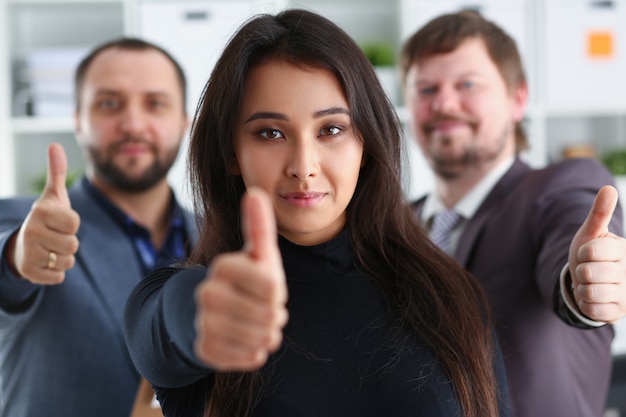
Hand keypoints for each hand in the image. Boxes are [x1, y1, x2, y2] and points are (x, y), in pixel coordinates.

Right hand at [9, 143, 79, 283]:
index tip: (61, 221)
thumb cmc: (46, 218)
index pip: (74, 223)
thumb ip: (56, 172)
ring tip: (52, 248)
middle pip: (73, 244)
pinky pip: (59, 277)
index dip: (72, 224)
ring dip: (65, 257)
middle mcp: (31, 232)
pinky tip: (46, 261)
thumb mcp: (53, 196)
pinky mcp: (30, 272)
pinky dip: (57, 272)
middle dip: (70, 242)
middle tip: (56, 237)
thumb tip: (54, 145)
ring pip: (67, 261)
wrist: (22, 245)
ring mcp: (29, 253)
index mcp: (40, 212)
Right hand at [194, 187, 288, 370]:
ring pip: (259, 339)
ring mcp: (202, 323)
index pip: (272, 287)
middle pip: (268, 315)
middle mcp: (206, 293)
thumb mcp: (258, 254)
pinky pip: (248, 359)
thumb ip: (260, 225)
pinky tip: (246, 340)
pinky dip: (255, 352)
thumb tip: (256, 192)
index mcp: (223, 266)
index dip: (278, 291)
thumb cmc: (246, 280)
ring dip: (267, 334)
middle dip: (274, 315)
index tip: (268, 288)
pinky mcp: (204, 350)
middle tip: (263, 309)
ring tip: (257, 325)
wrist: (214, 312)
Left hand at [569, 185, 625, 322]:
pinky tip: (593, 297)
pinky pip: (591, 309)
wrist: (590, 281)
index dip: (583, 252)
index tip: (590, 253)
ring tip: (591, 283)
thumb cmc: (591, 254)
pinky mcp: (618, 313)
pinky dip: (585, 303)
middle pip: (587, 272)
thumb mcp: (592, 233)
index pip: (590, 251)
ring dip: (582, 288)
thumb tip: (609, 188)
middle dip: (581, 271)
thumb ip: (600, 213)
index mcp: (624, 250)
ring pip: (589, 291)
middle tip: (590, 270)